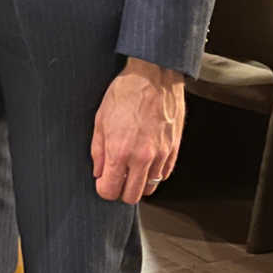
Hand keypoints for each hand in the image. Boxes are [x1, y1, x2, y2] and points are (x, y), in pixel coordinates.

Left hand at [90, 59, 184, 204]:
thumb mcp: (101, 120)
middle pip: (132, 196)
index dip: (104, 188)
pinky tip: (147, 159)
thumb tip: (99, 172)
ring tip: (133, 166)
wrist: (154, 75)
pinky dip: (155, 173)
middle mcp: (142, 157)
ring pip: (150, 187)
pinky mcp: (174, 149)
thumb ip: (98, 151)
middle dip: (121, 191)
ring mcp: (161, 154)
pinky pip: (164, 174)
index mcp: (119, 151)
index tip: (103, 181)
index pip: (110, 191)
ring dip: (140, 182)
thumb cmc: (125, 92)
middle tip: (117, 177)